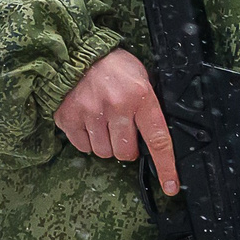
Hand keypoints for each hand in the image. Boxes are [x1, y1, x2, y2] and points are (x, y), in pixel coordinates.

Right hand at [53, 48, 178, 195]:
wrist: (76, 53)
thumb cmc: (113, 66)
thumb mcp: (141, 79)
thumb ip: (147, 107)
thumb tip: (153, 138)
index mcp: (140, 97)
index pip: (158, 139)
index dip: (166, 166)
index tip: (170, 186)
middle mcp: (116, 107)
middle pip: (125, 152)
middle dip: (124, 147)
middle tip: (120, 129)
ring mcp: (89, 113)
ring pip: (103, 152)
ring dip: (104, 144)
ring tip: (101, 122)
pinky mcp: (69, 118)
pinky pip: (82, 146)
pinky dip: (86, 140)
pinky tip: (87, 122)